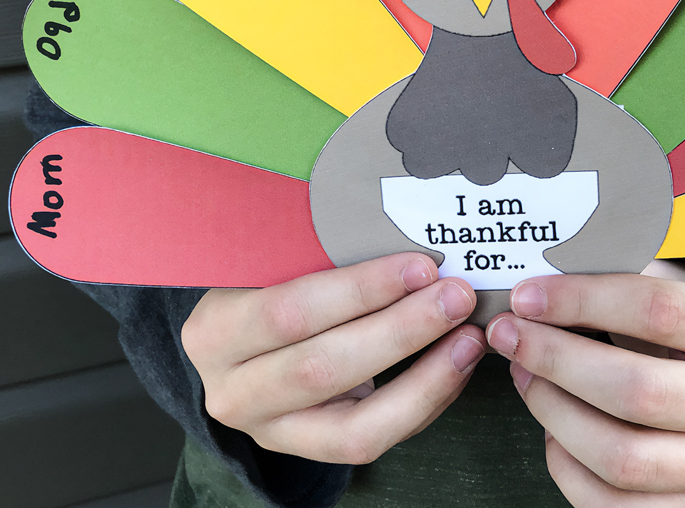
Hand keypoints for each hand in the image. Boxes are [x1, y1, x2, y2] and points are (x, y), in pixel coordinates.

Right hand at [181, 252, 485, 463]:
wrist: (238, 349)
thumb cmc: (265, 289)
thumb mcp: (269, 266)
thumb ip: (317, 256)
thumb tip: (403, 231)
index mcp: (216, 332)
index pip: (290, 312)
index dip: (360, 291)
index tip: (419, 266)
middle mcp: (235, 392)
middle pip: (324, 368)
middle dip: (402, 330)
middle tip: (456, 296)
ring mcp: (272, 432)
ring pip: (354, 425)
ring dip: (424, 378)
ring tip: (468, 338)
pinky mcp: (311, 453)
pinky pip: (374, 439)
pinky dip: (424, 402)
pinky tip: (455, 365)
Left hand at [484, 262, 684, 505]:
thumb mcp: (684, 290)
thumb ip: (627, 276)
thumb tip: (547, 271)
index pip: (657, 311)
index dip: (581, 301)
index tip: (528, 296)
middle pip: (636, 392)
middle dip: (555, 359)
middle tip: (509, 335)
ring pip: (620, 458)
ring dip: (553, 411)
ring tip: (524, 374)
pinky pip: (609, 504)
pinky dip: (566, 463)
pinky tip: (552, 425)